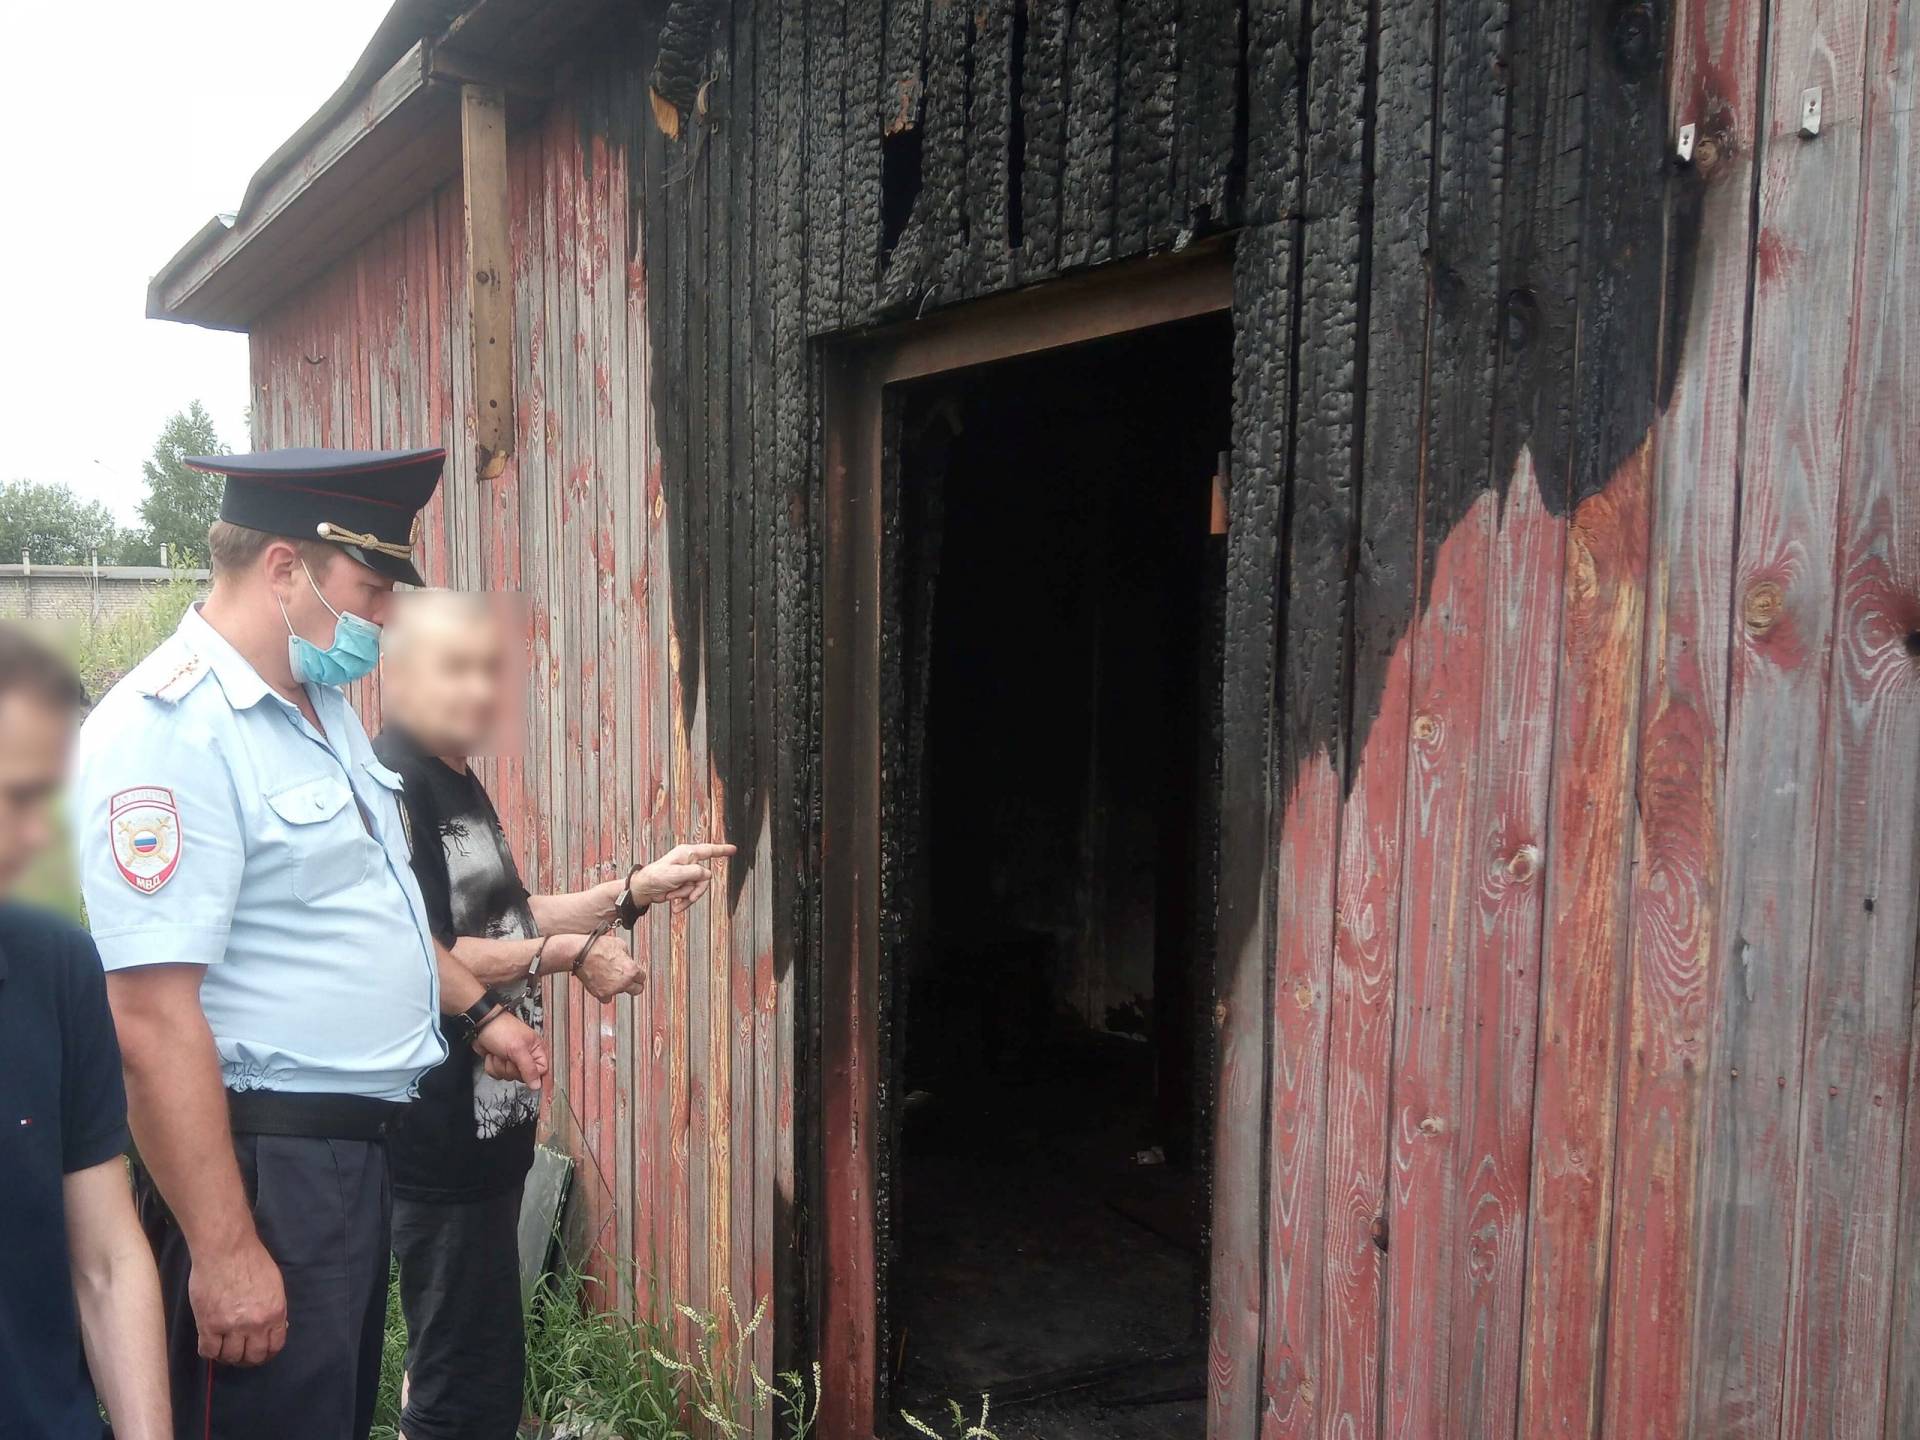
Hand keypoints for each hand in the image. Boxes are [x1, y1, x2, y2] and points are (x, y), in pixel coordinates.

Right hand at [188, 1233, 286, 1366]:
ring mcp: (231, 1327)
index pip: (275, 1345)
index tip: (260, 1351)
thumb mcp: (273, 1284)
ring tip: (225, 1348)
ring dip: (228, 1356)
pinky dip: (210, 1352)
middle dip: (248, 1358)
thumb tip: (273, 1325)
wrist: (226, 1250)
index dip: (267, 1352)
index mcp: (275, 1313)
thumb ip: (273, 1307)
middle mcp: (256, 1324)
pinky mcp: (208, 1325)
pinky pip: (209, 1351)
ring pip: (231, 1357)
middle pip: (253, 1356)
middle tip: (241, 1353)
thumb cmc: (251, 1260)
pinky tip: (211, 1344)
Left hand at [474, 1010, 547, 1087]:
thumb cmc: (500, 1029)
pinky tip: (493, 1055)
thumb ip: (529, 1069)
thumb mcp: (518, 1049)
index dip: (530, 1073)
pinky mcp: (500, 1062)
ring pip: (508, 1076)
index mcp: (536, 1049)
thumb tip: (537, 1085)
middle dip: (510, 1068)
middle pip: (522, 1076)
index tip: (521, 1067)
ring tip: (500, 1053)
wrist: (481, 1025)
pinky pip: (497, 1074)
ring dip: (499, 1066)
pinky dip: (492, 1066)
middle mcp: (526, 1056)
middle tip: (508, 1056)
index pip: (541, 1071)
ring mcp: (512, 1060)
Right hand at [567, 931, 645, 1001]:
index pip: (642, 977)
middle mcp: (624, 982)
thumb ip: (627, 955)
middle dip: (634, 985)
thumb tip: (627, 959)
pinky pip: (607, 998)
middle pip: (637, 990)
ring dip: (618, 987)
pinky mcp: (600, 994)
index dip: (638, 974)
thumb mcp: (620, 944)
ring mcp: (612, 989)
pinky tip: (603, 985)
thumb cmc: (598, 947)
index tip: (636, 973)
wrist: (581, 954)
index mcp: (631, 970)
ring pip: (620, 993)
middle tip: (629, 981)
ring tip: (610, 977)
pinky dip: (606, 993)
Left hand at [629, 842, 737, 911]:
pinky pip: (690, 895)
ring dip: (686, 897)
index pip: (709, 850)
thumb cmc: (655, 876)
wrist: (643, 890)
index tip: (733, 850)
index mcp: (687, 854)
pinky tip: (675, 906)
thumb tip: (706, 875)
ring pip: (697, 889)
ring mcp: (686, 875)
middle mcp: (688, 863)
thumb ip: (694, 873)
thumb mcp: (676, 874)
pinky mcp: (683, 885)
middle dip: (694, 890)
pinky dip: (683, 902)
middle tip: (687, 897)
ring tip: (673, 899)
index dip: (722, 850)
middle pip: (704, 878)